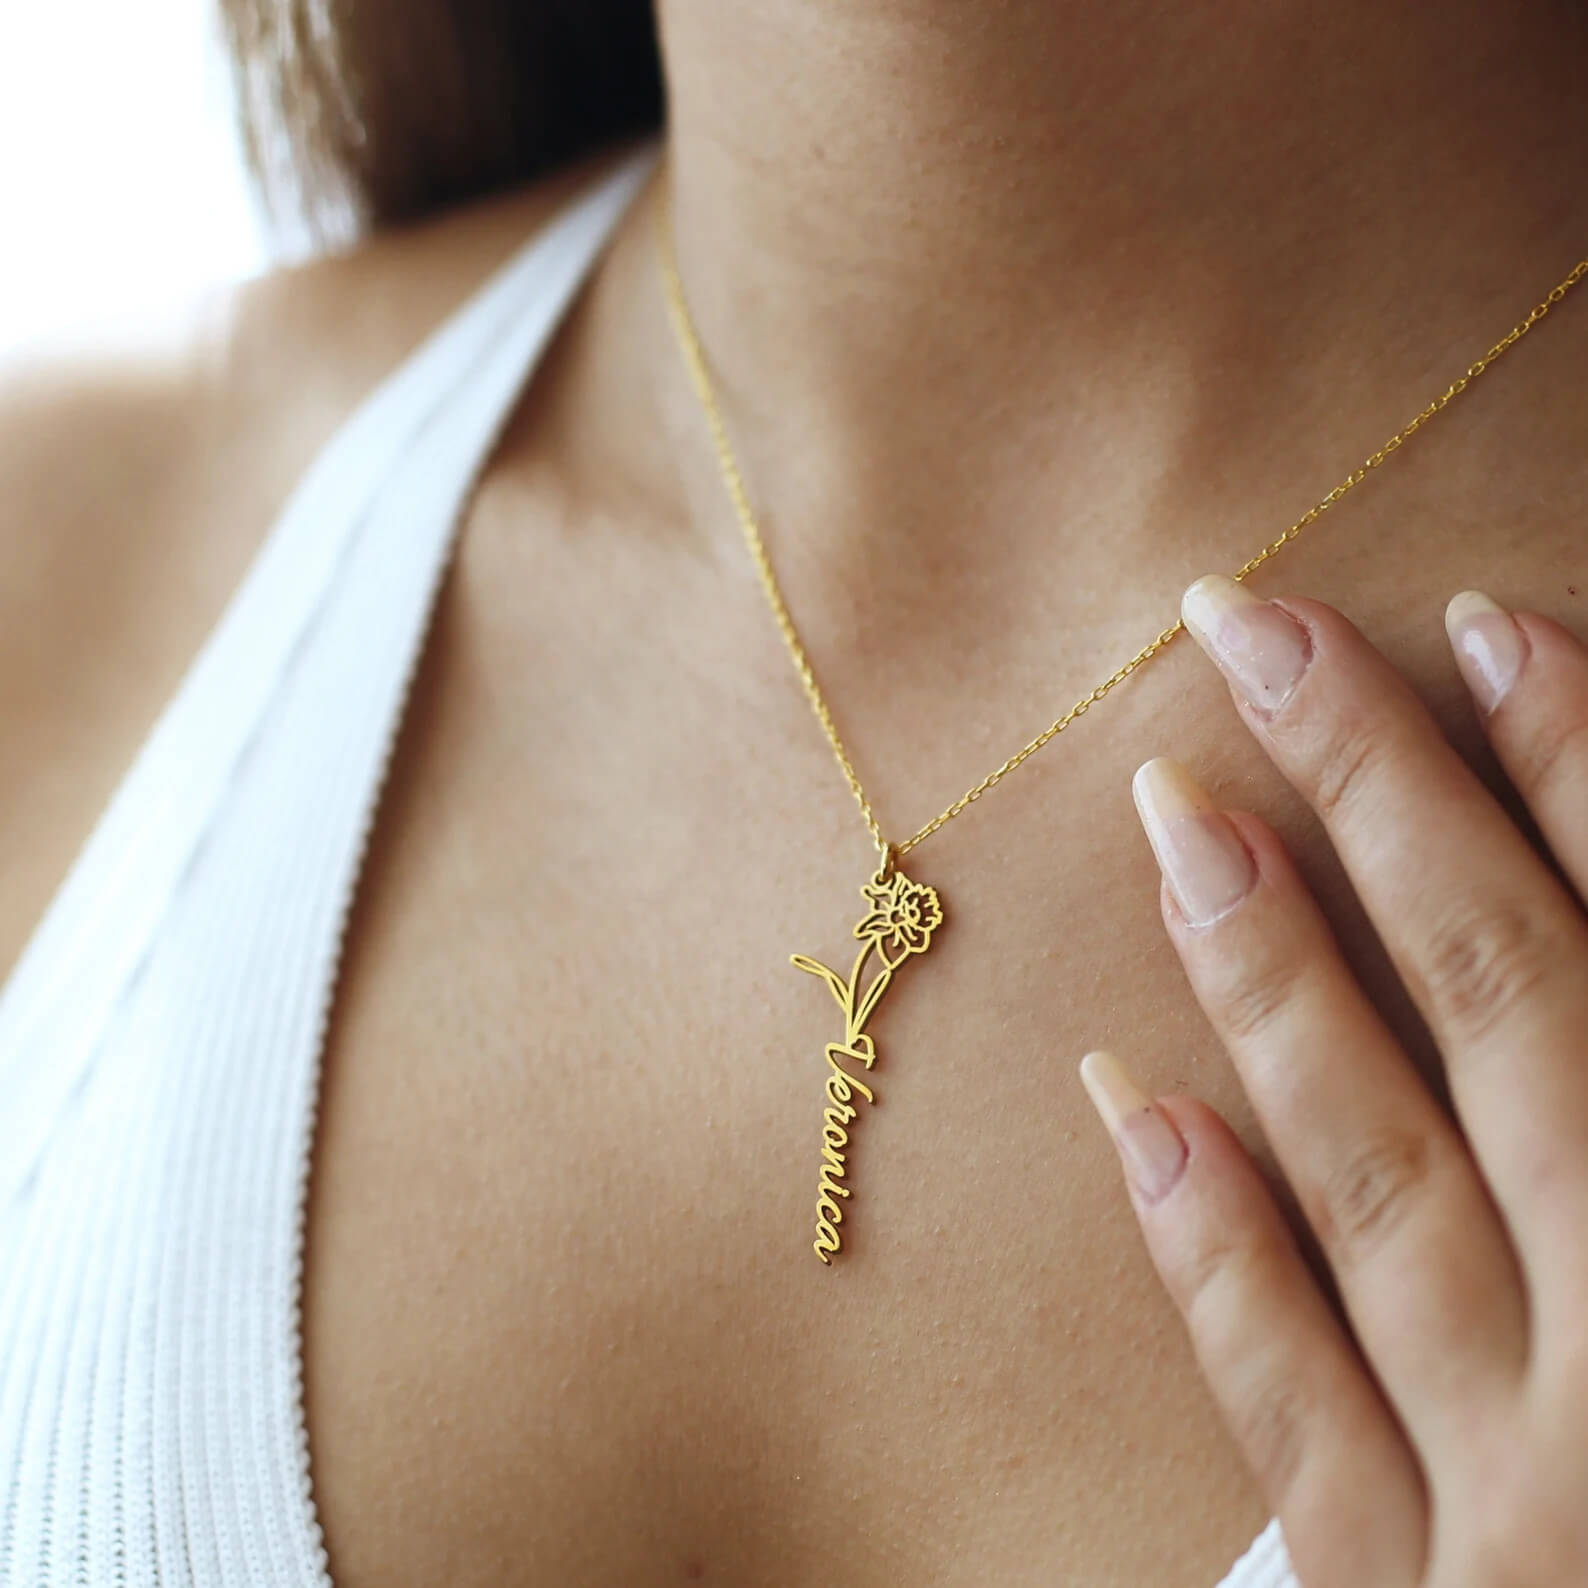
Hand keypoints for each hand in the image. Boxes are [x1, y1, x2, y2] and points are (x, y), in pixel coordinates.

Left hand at [1080, 575, 1587, 1586]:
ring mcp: (1524, 1503)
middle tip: (1254, 625)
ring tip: (1177, 802)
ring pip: (1385, 1178)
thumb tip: (1574, 1007)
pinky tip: (1124, 1093)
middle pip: (1522, 1020)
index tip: (1486, 622)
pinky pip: (1295, 1413)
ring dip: (1279, 979)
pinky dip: (1215, 1251)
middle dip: (1396, 803)